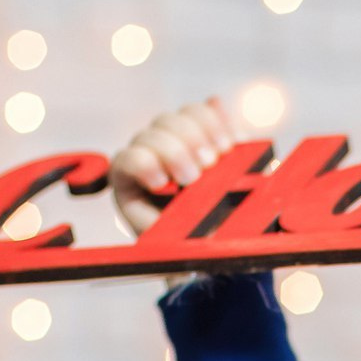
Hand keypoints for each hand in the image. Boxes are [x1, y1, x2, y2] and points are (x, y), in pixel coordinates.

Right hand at [112, 96, 239, 234]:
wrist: (210, 260)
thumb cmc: (226, 221)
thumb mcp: (237, 178)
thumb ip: (229, 141)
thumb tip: (215, 100)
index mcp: (194, 141)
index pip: (194, 112)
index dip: (209, 122)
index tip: (226, 148)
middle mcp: (165, 147)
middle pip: (170, 119)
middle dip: (192, 138)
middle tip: (208, 167)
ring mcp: (143, 163)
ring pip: (149, 134)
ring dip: (172, 152)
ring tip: (189, 181)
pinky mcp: (124, 183)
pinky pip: (123, 159)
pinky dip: (143, 164)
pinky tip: (161, 182)